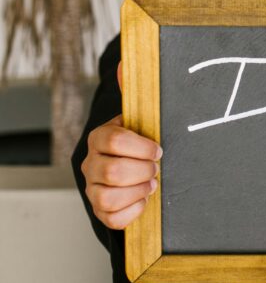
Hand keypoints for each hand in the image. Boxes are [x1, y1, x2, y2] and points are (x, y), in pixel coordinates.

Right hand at [81, 62, 162, 229]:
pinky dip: (134, 210)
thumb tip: (127, 63)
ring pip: (110, 197)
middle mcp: (91, 163)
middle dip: (144, 171)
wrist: (134, 170)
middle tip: (156, 168)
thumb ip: (134, 93)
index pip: (114, 140)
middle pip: (114, 171)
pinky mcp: (101, 211)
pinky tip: (143, 199)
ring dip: (139, 191)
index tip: (158, 148)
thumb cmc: (139, 143)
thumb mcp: (139, 118)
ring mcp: (92, 189)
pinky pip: (114, 218)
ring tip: (150, 183)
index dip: (142, 147)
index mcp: (100, 137)